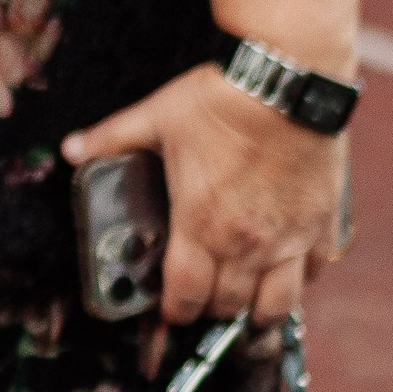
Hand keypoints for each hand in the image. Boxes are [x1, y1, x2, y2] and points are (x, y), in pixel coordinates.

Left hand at [64, 65, 347, 356]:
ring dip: (259, 310)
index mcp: (200, 227)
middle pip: (228, 309)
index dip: (174, 310)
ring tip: (250, 298)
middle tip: (208, 292)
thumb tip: (71, 148)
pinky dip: (301, 277)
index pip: (185, 298)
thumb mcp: (157, 117)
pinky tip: (290, 264)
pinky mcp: (321, 228)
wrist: (287, 81)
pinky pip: (314, 274)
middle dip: (213, 308)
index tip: (172, 307)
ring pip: (275, 309)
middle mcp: (246, 246)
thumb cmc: (221, 100)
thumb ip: (112, 139)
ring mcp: (288, 242)